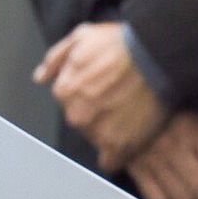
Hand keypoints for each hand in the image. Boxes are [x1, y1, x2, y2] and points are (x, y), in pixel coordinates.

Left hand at [34, 22, 168, 170]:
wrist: (157, 55)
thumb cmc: (122, 44)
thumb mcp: (81, 37)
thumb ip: (56, 59)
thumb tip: (40, 78)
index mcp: (64, 92)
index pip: (70, 101)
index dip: (89, 94)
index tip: (106, 88)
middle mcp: (75, 115)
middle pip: (83, 121)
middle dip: (99, 113)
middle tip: (122, 99)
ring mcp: (96, 133)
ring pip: (98, 138)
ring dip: (112, 131)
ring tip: (133, 112)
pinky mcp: (119, 146)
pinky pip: (112, 161)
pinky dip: (120, 154)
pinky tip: (131, 140)